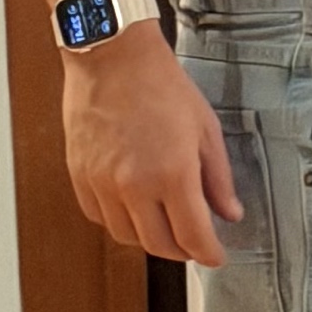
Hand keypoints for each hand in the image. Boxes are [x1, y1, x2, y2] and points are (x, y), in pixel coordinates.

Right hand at [61, 21, 242, 266]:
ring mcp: (103, 183)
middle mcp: (135, 185)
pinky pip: (99, 217)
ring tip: (163, 221)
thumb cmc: (159, 83)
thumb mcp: (204, 127)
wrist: (112, 56)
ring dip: (149, 237)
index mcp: (172, 173)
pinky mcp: (81, 175)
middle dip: (182, 250)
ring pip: (127, 237)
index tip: (215, 256)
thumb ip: (218, 177)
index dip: (209, 253)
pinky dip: (118, 221)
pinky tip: (132, 206)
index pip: (193, 237)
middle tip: (193, 240)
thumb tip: (230, 211)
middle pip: (160, 245)